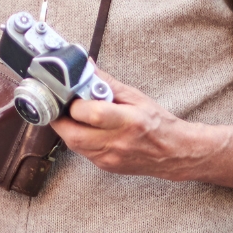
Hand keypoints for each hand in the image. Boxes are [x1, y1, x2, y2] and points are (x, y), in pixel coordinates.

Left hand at [50, 71, 232, 190]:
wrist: (178, 154)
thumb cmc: (158, 121)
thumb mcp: (135, 96)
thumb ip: (107, 83)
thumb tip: (84, 66)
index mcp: (127, 123)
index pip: (89, 114)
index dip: (72, 102)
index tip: (63, 89)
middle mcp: (117, 144)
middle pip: (72, 133)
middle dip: (59, 116)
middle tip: (54, 101)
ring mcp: (110, 159)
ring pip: (73, 144)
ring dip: (65, 127)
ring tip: (64, 110)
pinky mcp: (106, 167)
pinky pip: (81, 152)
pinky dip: (75, 138)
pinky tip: (78, 126)